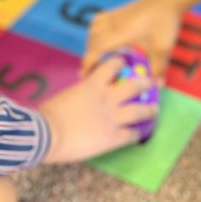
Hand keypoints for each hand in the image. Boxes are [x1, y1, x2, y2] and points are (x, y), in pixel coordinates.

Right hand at [39, 57, 157, 163]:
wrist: (46, 134)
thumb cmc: (49, 114)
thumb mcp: (66, 95)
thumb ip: (79, 93)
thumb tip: (80, 96)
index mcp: (93, 85)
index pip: (112, 66)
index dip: (120, 63)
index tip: (124, 64)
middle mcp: (107, 99)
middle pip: (134, 87)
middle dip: (144, 84)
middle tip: (149, 84)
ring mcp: (112, 118)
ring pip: (139, 111)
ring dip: (149, 110)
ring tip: (154, 110)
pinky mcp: (113, 137)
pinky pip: (131, 135)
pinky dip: (137, 134)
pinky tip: (139, 135)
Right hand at [83, 0, 181, 80]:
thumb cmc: (164, 22)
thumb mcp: (162, 49)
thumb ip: (158, 68)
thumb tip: (157, 84)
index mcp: (120, 34)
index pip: (95, 49)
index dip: (88, 63)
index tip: (85, 74)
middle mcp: (113, 24)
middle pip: (91, 40)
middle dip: (88, 55)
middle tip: (92, 69)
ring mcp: (115, 15)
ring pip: (93, 28)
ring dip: (91, 42)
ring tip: (97, 53)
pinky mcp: (119, 11)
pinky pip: (99, 19)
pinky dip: (95, 30)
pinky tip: (104, 36)